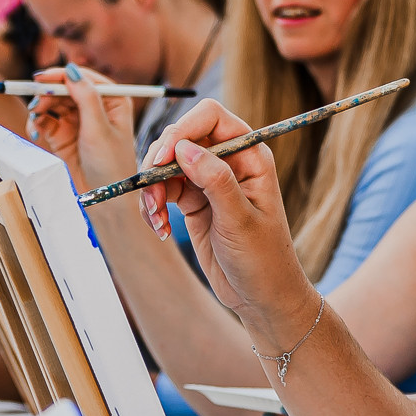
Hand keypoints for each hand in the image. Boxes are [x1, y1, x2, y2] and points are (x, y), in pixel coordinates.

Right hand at [26, 65, 142, 194]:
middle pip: (64, 88)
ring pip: (51, 103)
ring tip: (34, 119)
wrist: (104, 199)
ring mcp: (78, 121)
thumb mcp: (99, 129)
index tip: (40, 79)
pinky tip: (35, 133)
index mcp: (113, 101)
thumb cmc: (111, 165)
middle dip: (47, 94)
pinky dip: (36, 123)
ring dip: (39, 108)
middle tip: (35, 106)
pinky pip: (44, 121)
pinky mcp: (63, 136)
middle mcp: (95, 108)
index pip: (83, 78)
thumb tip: (71, 70)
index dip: (61, 76)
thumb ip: (85, 98)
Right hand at [139, 102, 319, 328]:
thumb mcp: (240, 220)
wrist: (262, 298)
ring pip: (166, 165)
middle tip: (151, 198)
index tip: (162, 160)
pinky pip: (163, 190)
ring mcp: (209, 181)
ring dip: (151, 189)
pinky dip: (153, 206)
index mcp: (250, 155)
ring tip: (154, 219)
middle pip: (181, 138)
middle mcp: (229, 162)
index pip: (211, 118)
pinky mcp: (194, 202)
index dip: (182, 130)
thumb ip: (215, 181)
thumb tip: (184, 148)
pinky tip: (159, 229)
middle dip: (159, 164)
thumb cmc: (264, 259)